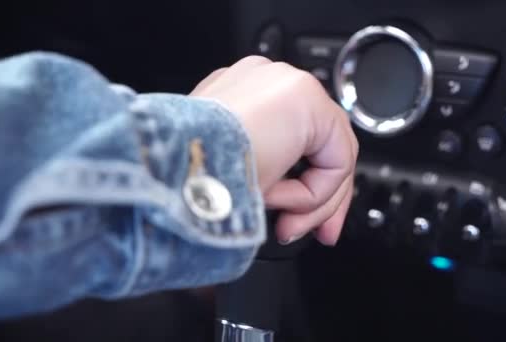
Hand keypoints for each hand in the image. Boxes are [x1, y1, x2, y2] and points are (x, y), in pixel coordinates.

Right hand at [190, 56, 357, 245]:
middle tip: (319, 235)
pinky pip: (335, 159)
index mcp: (239, 98)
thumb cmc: (183, 179)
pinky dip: (314, 193)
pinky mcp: (306, 98)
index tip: (299, 220)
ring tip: (283, 223)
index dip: (304, 183)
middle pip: (319, 145)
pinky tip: (278, 198)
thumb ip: (255, 174)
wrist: (170, 168)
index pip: (291, 138)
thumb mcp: (224, 177)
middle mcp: (264, 85)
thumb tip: (274, 197)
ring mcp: (285, 85)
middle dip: (323, 199)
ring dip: (311, 204)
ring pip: (330, 156)